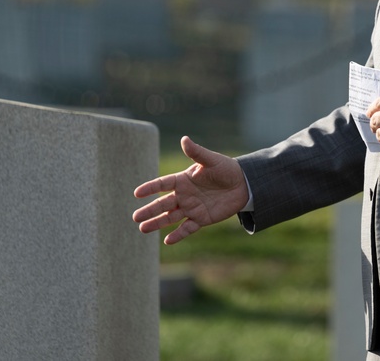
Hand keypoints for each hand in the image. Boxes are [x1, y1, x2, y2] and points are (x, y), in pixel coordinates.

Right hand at [132, 136, 248, 244]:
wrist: (244, 184)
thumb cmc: (226, 169)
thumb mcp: (211, 160)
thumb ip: (197, 152)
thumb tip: (184, 139)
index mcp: (183, 180)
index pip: (163, 184)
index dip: (150, 188)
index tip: (137, 193)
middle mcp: (184, 195)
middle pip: (163, 204)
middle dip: (149, 210)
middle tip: (135, 217)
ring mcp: (192, 208)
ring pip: (170, 217)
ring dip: (157, 223)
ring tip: (142, 229)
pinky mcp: (201, 219)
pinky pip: (187, 228)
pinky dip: (178, 235)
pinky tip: (167, 241)